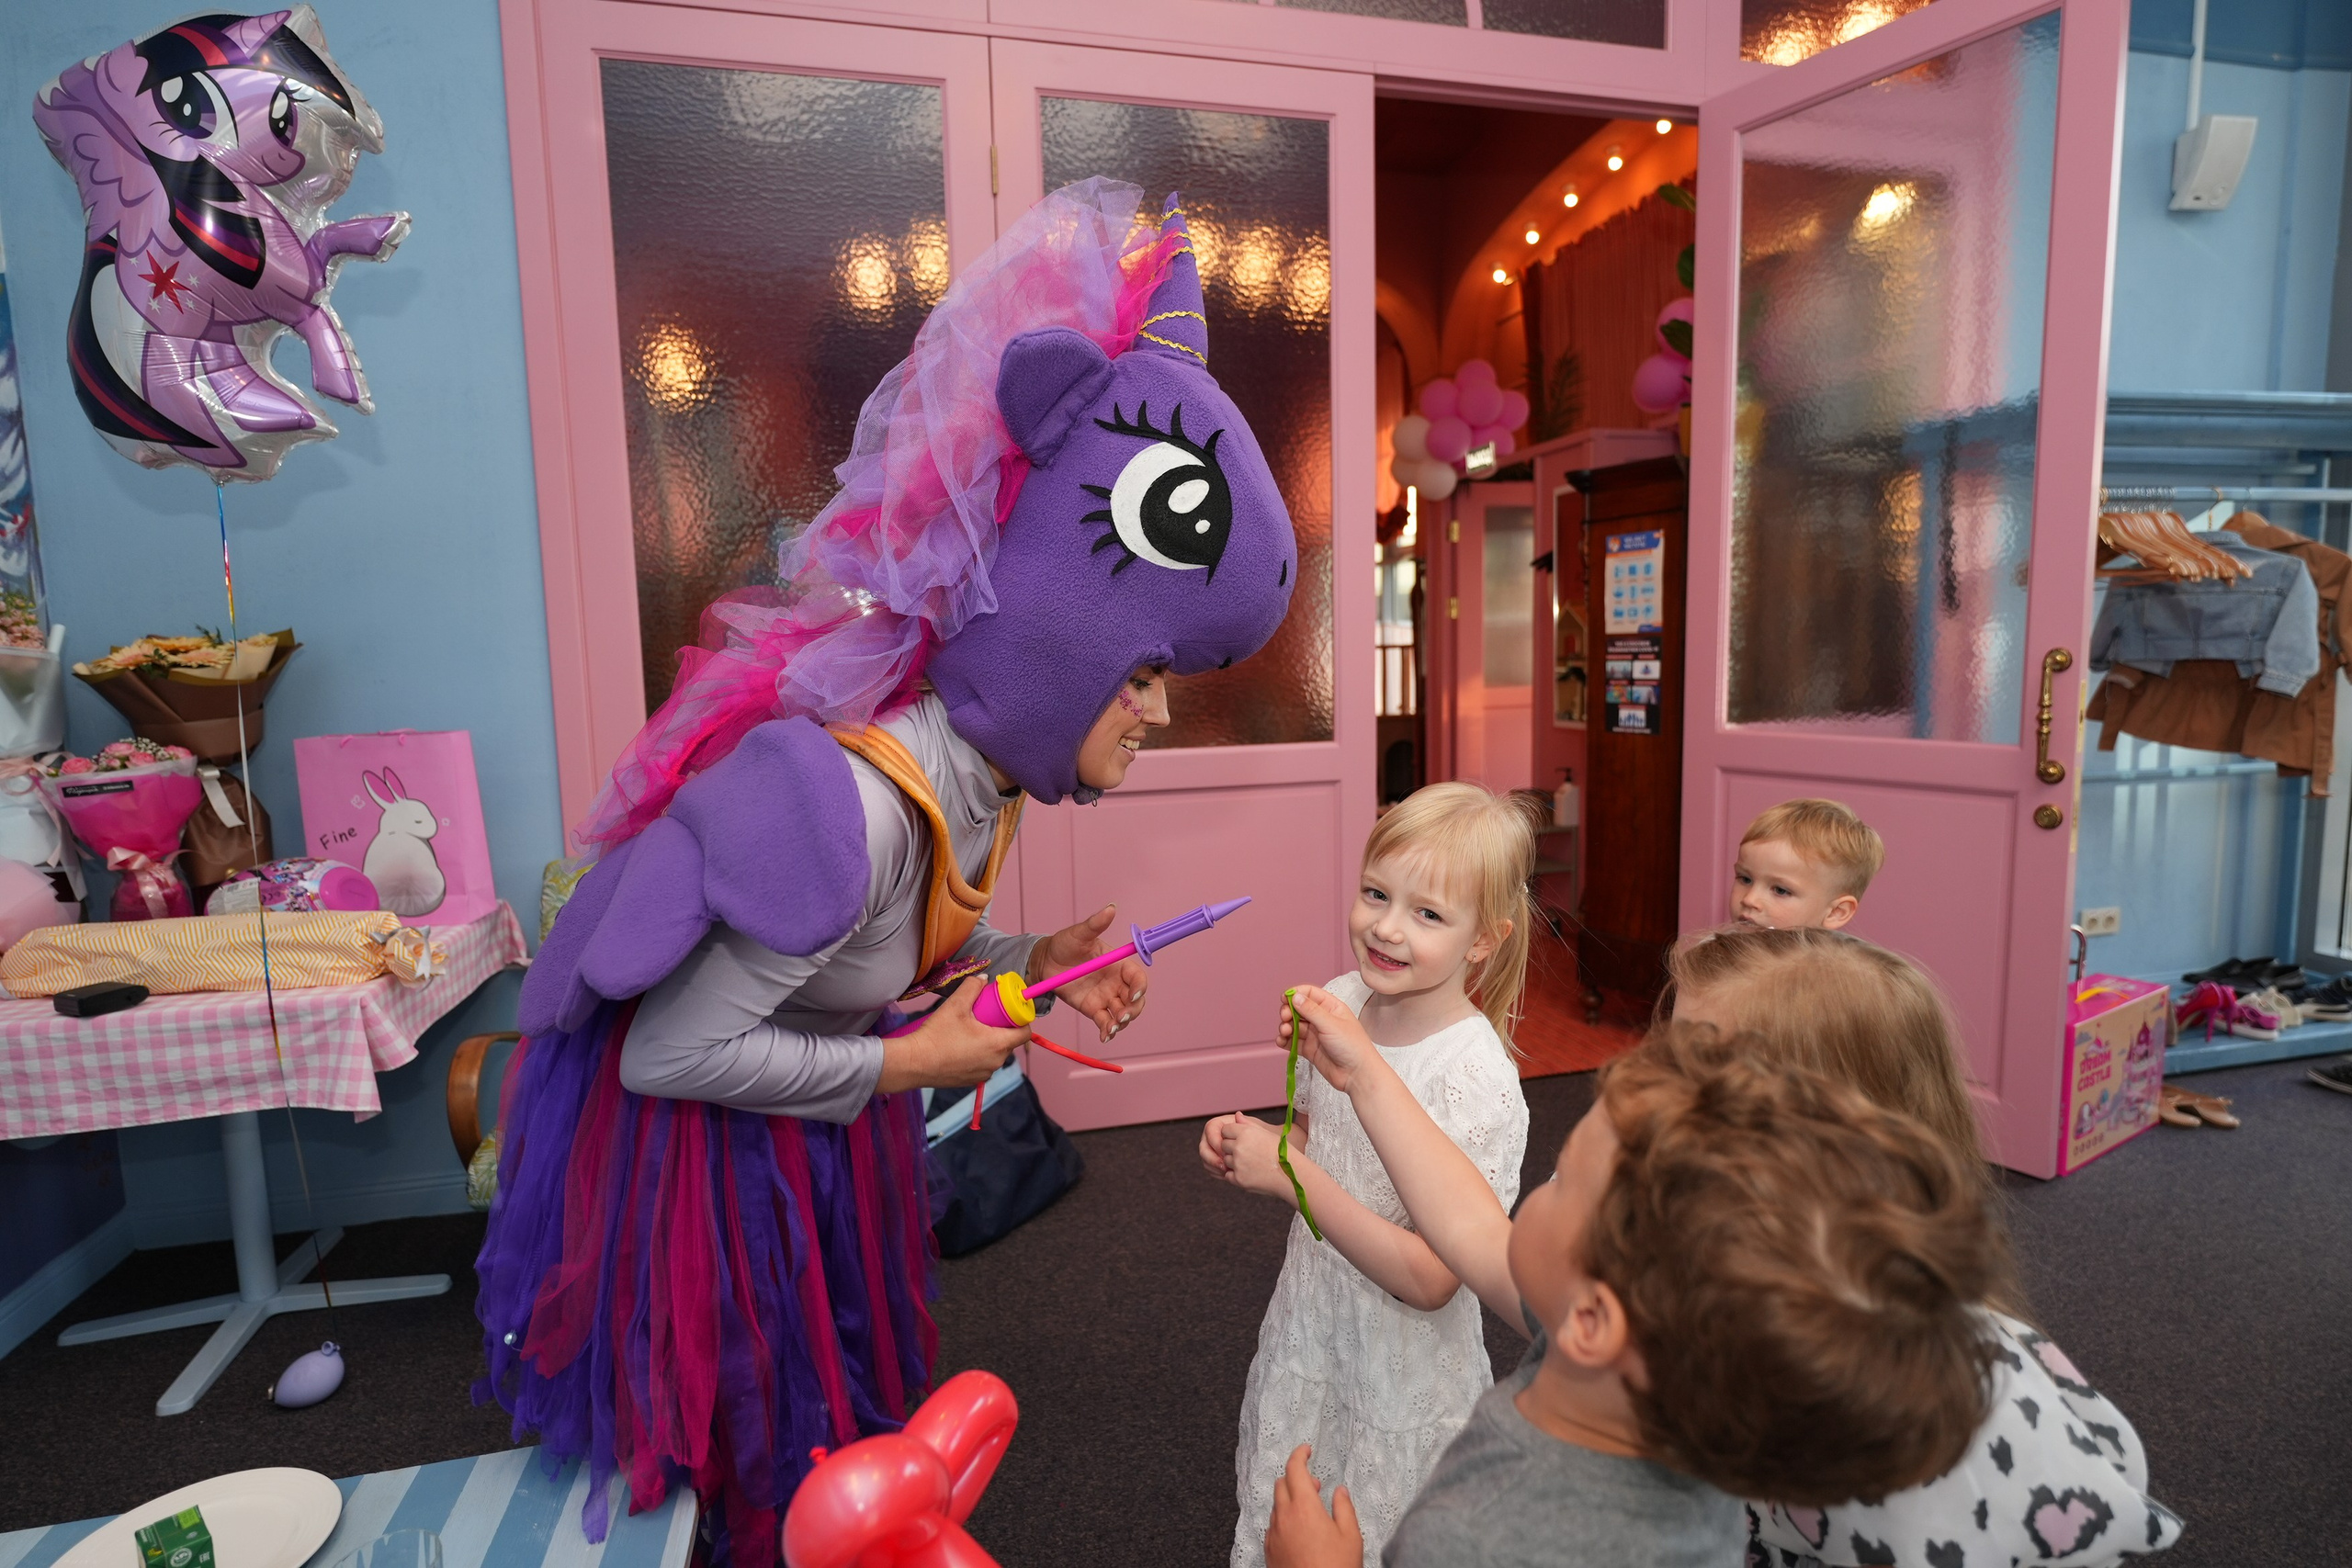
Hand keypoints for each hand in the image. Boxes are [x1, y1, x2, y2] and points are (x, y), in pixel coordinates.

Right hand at [877, 974, 1030, 1092]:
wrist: (914, 1063)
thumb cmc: (936, 1035)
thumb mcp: (955, 1005)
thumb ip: (972, 987)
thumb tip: (984, 978)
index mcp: (998, 1044)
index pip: (1025, 1033)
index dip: (1021, 1019)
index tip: (1009, 1010)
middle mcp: (996, 1062)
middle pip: (1010, 1041)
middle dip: (1002, 1027)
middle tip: (987, 1015)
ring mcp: (984, 1074)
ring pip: (996, 1053)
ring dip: (990, 1041)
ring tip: (973, 1030)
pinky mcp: (972, 1081)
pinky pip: (984, 1063)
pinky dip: (979, 1054)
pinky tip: (963, 1045)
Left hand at [1031, 904, 1147, 1043]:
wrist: (1045, 963)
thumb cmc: (1064, 944)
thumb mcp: (1079, 933)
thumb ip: (1095, 924)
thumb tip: (1111, 908)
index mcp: (1118, 964)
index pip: (1138, 977)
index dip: (1140, 986)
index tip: (1132, 994)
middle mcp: (1116, 982)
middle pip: (1136, 1000)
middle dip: (1134, 1009)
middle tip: (1122, 1015)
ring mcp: (1106, 997)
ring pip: (1124, 1014)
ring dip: (1122, 1023)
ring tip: (1110, 1027)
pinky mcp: (1094, 1009)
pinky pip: (1106, 1023)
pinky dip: (1108, 1031)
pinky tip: (1104, 1036)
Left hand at [1204, 1111, 1300, 1202]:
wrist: (1293, 1175)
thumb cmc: (1282, 1152)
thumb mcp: (1267, 1133)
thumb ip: (1248, 1124)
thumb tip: (1236, 1115)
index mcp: (1246, 1132)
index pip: (1225, 1130)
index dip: (1232, 1135)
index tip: (1242, 1141)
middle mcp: (1239, 1146)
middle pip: (1223, 1145)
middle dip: (1232, 1149)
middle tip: (1249, 1154)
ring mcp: (1238, 1163)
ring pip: (1225, 1160)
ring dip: (1234, 1163)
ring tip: (1253, 1164)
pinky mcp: (1238, 1179)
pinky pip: (1228, 1175)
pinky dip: (1236, 1176)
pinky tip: (1251, 1174)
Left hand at [1265, 1445, 1360, 1567]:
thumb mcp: (1351, 1536)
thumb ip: (1344, 1508)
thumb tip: (1339, 1490)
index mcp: (1303, 1507)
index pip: (1294, 1469)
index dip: (1299, 1454)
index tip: (1307, 1449)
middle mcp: (1283, 1517)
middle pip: (1281, 1483)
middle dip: (1296, 1477)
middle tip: (1315, 1485)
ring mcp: (1273, 1534)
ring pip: (1276, 1505)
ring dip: (1290, 1499)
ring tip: (1311, 1511)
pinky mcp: (1269, 1550)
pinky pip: (1273, 1525)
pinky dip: (1284, 1518)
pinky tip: (1301, 1531)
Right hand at [1282, 984, 1377, 1094]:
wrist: (1357, 1075)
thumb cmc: (1352, 1046)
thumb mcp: (1331, 1024)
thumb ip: (1311, 1010)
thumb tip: (1295, 996)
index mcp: (1331, 1007)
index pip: (1310, 994)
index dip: (1296, 994)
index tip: (1284, 999)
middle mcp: (1322, 1019)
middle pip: (1299, 1009)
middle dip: (1288, 1011)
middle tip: (1285, 1017)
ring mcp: (1315, 1035)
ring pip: (1294, 1026)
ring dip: (1286, 1026)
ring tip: (1285, 1032)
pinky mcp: (1310, 1049)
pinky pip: (1293, 1042)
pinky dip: (1285, 1041)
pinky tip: (1282, 1041)